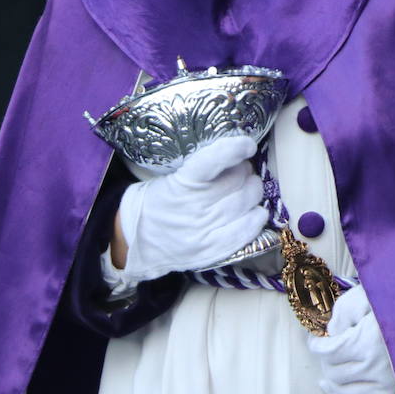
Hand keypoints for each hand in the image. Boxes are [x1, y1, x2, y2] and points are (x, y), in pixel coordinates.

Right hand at [115, 136, 266, 282]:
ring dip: (252, 191)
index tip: (247, 144)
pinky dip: (256, 217)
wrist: (138, 241)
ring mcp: (205, 229)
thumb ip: (201, 167)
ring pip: (248, 201)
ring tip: (244, 190)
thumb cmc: (159, 202)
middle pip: (239, 179)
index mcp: (182, 183)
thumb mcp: (171, 177)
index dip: (236, 148)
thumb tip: (236, 155)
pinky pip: (248, 229)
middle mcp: (195, 206)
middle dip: (244, 171)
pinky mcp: (213, 249)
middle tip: (240, 171)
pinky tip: (253, 211)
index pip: (214, 159)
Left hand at [308, 286, 394, 393]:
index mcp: (367, 343)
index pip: (328, 351)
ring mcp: (388, 388)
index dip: (317, 345)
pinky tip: (345, 392)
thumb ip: (345, 310)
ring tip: (326, 377)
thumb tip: (331, 330)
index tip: (315, 340)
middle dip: (325, 363)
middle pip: (336, 373)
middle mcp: (376, 369)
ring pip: (348, 393)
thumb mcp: (370, 295)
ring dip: (333, 384)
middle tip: (324, 355)